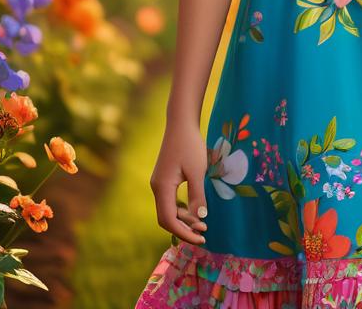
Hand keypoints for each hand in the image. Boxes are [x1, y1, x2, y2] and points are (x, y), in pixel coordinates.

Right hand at [149, 119, 209, 245]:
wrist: (181, 123)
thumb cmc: (190, 145)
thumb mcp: (197, 171)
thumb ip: (197, 195)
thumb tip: (201, 218)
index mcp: (162, 187)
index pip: (169, 220)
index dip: (184, 232)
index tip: (201, 237)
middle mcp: (156, 187)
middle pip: (166, 218)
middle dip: (184, 228)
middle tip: (204, 232)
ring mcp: (159, 183)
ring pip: (168, 209)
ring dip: (184, 218)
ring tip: (203, 223)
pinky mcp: (164, 178)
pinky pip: (170, 200)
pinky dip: (181, 208)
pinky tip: (195, 209)